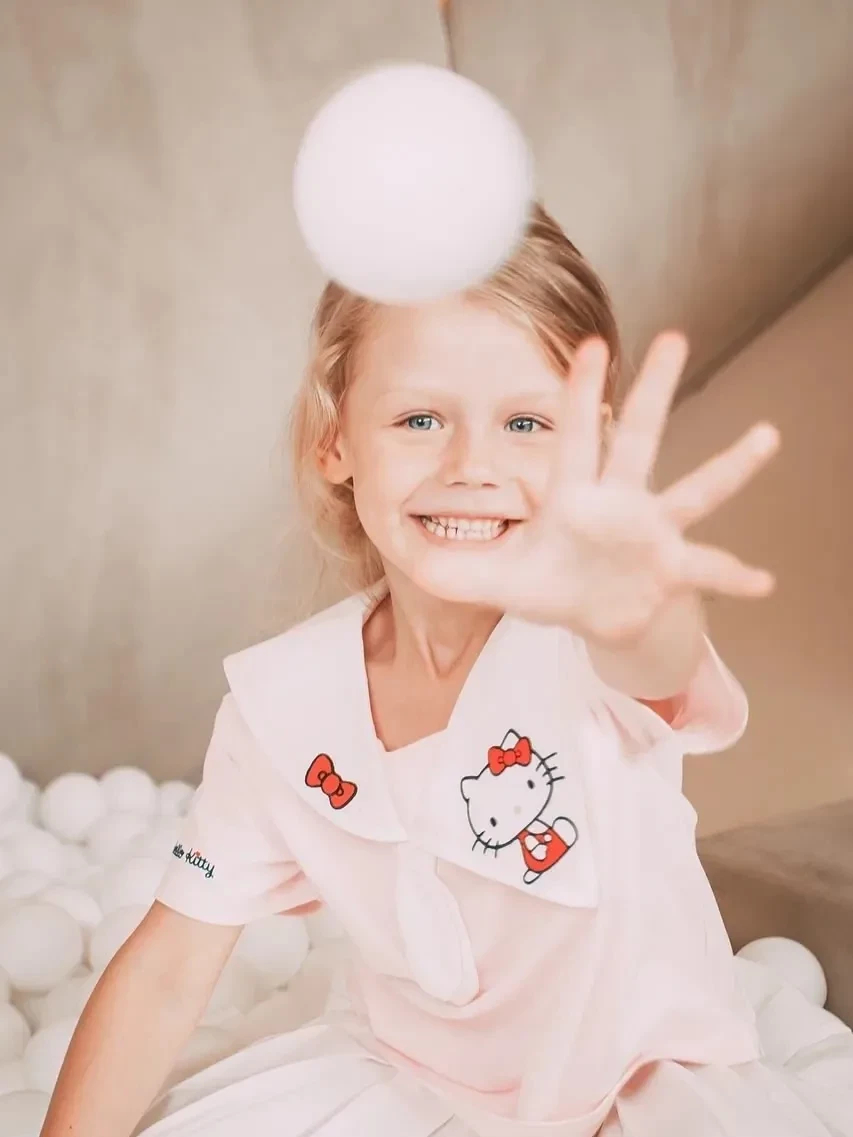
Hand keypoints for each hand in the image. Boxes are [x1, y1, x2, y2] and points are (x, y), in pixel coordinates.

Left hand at [409, 333, 779, 643]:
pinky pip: (707, 568)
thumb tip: (404, 555)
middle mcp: (616, 502)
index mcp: (571, 496)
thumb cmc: (543, 584)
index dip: (579, 393)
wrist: (590, 616)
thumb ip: (448, 568)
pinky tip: (764, 583)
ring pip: (693, 490)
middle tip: (676, 337)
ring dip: (729, 465)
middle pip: (637, 436)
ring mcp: (650, 532)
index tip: (590, 346)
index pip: (572, 436)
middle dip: (652, 390)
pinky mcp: (670, 568)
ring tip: (766, 436)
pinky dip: (734, 575)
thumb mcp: (489, 579)